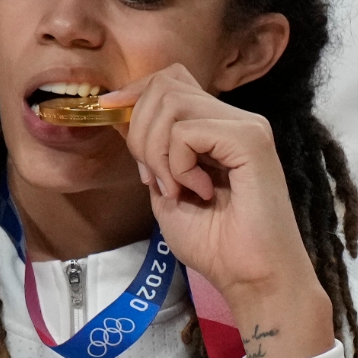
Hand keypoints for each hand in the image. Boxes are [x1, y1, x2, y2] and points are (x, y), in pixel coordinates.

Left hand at [101, 66, 332, 357]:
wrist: (251, 277)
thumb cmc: (215, 245)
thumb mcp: (165, 192)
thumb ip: (150, 155)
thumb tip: (119, 115)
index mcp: (217, 127)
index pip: (170, 79)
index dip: (133, 92)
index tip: (105, 112)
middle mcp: (234, 118)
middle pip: (164, 84)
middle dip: (140, 132)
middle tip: (155, 180)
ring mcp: (246, 125)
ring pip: (171, 102)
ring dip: (156, 151)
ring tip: (175, 189)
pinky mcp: (250, 139)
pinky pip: (187, 131)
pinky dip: (178, 164)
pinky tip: (199, 190)